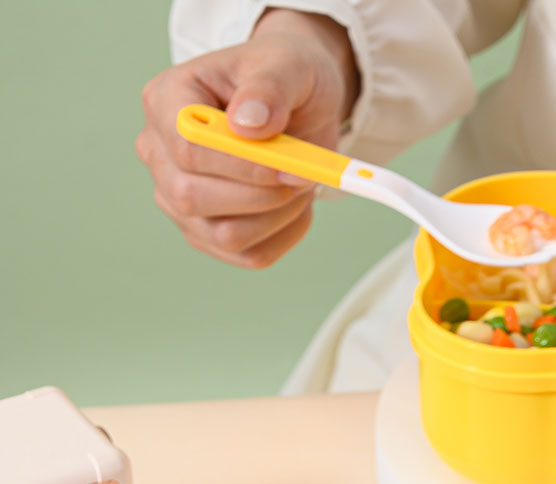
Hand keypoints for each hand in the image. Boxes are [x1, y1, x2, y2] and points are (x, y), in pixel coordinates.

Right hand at [136, 9, 358, 267]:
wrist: (298, 106)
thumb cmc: (285, 79)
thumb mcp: (286, 66)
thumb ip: (269, 88)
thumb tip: (249, 124)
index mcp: (166, 101)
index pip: (187, 148)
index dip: (243, 166)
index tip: (291, 166)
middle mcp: (160, 153)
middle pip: (193, 198)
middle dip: (263, 195)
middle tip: (304, 173)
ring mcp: (178, 200)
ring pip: (226, 235)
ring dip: (280, 217)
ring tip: (302, 182)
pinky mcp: (207, 234)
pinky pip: (250, 255)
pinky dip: (286, 236)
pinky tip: (296, 205)